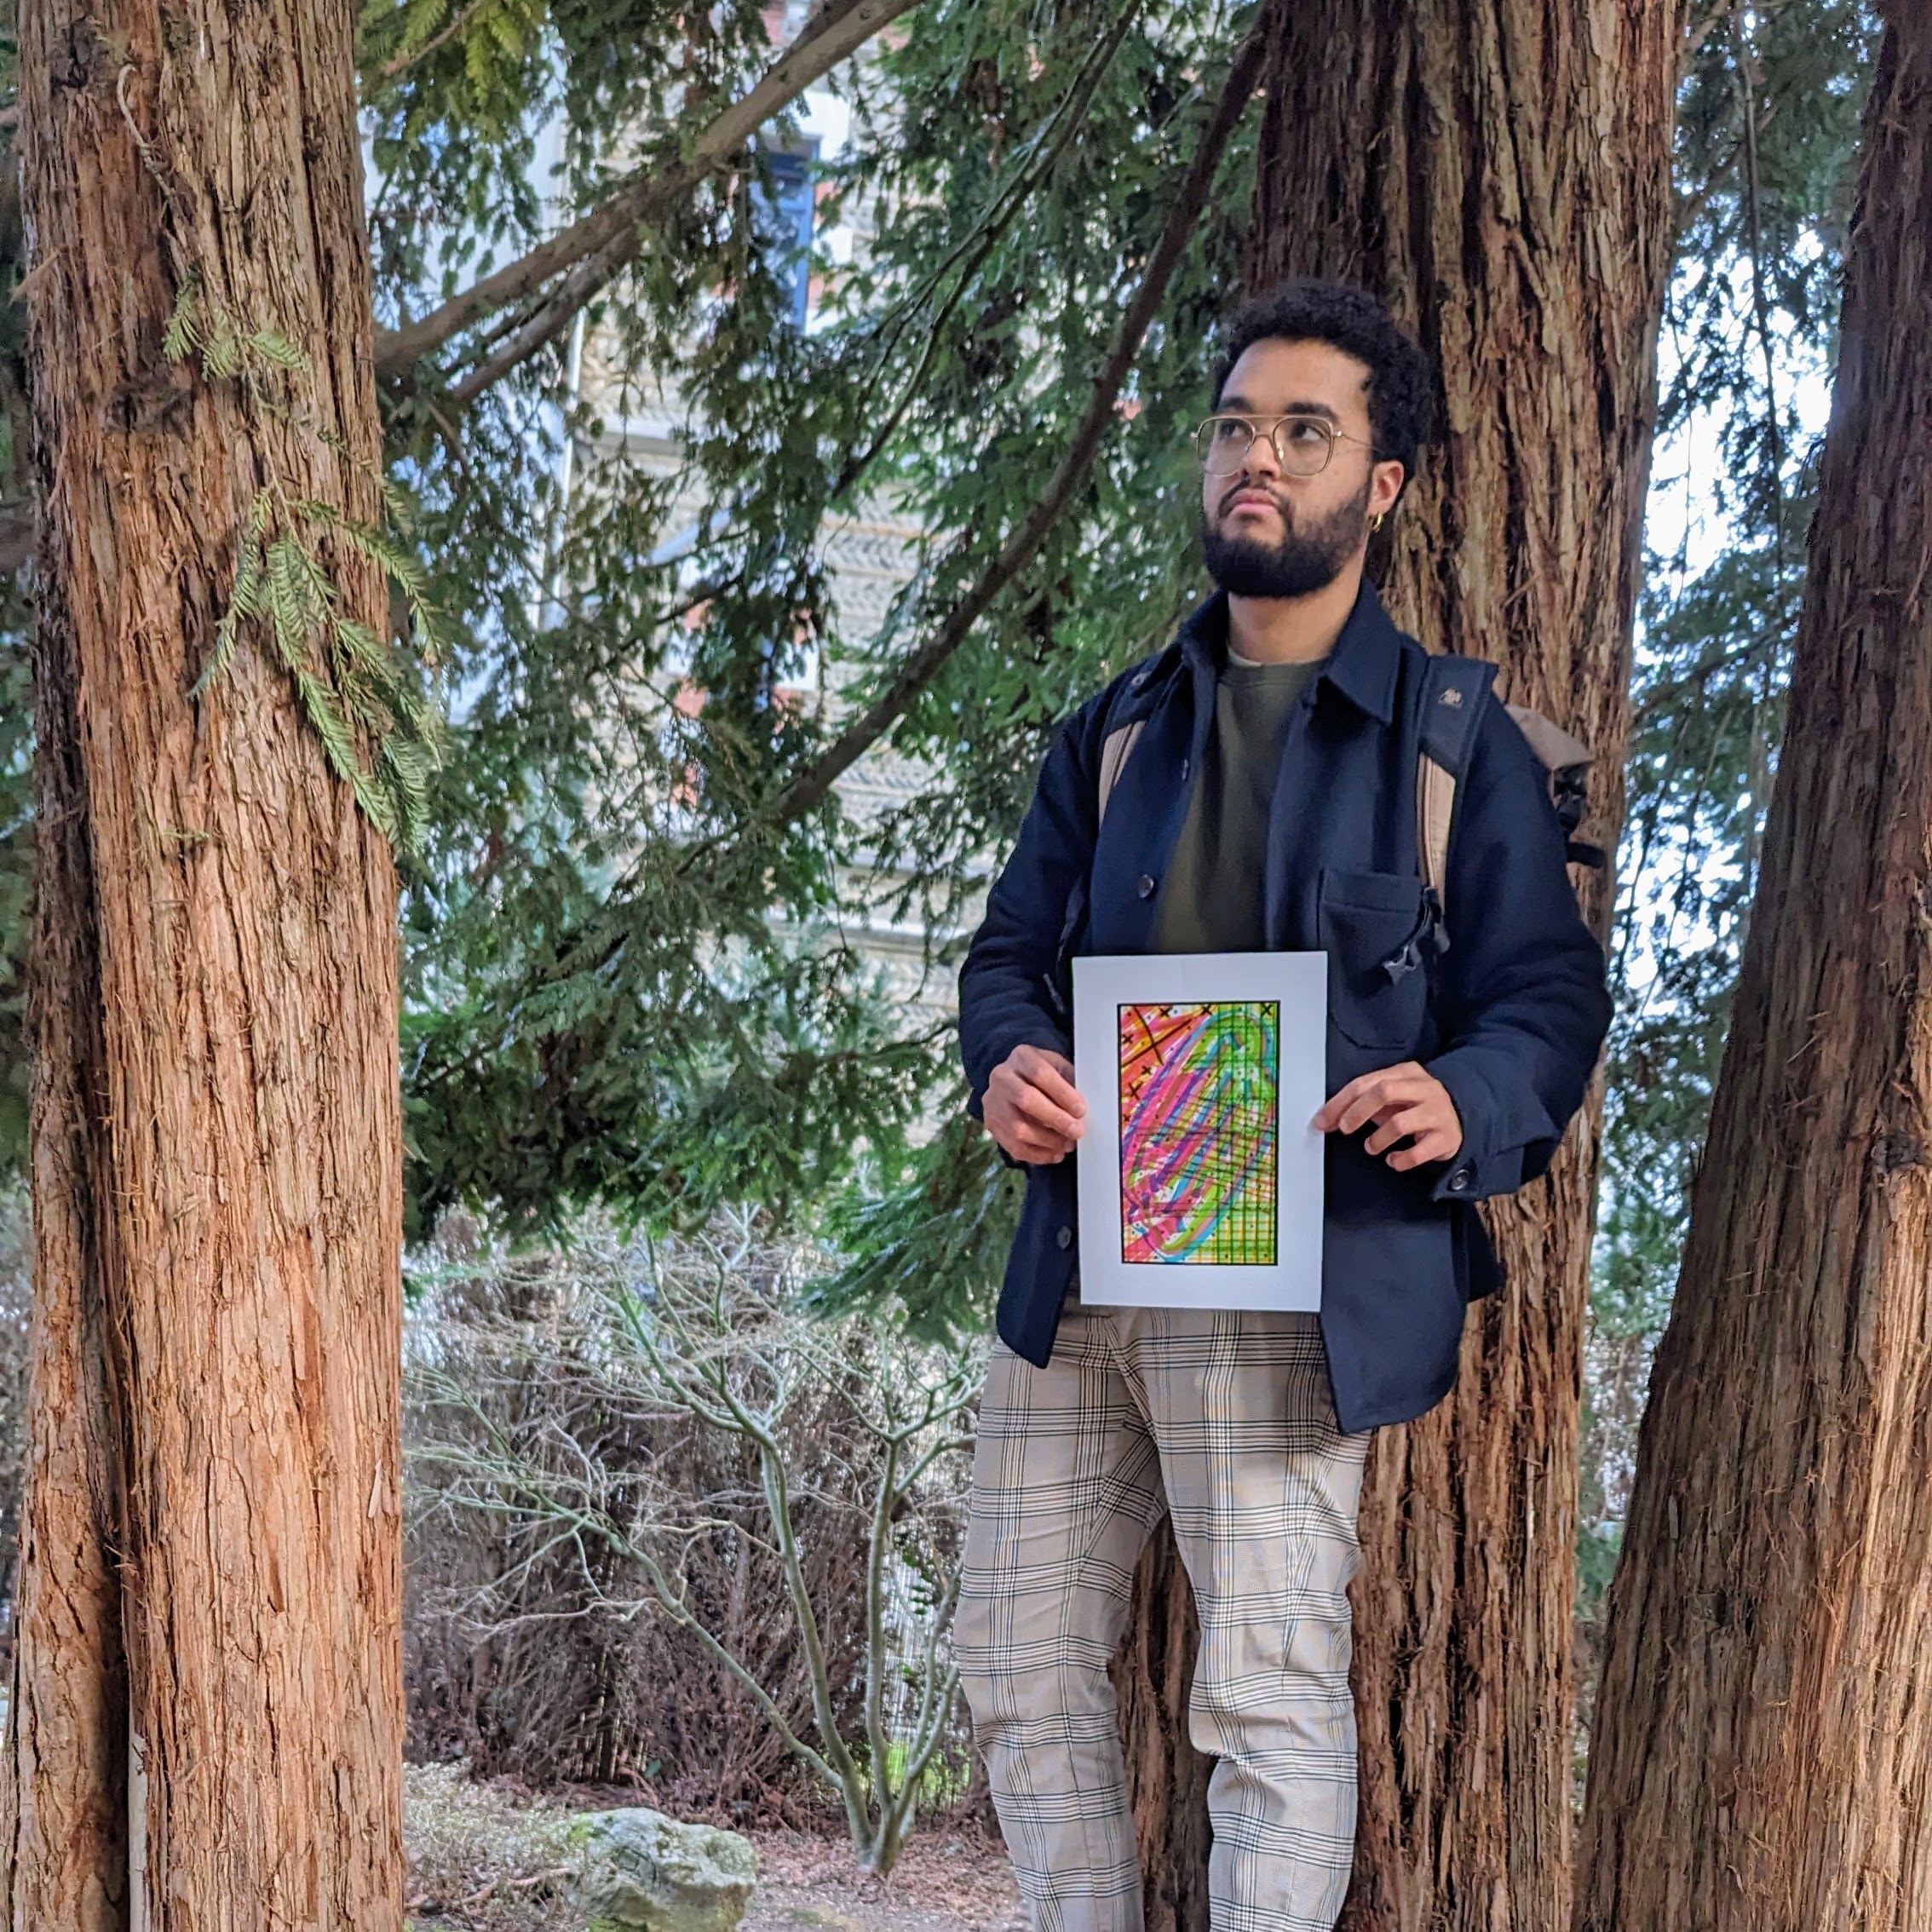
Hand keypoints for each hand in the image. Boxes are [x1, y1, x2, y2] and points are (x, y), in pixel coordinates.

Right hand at [983, 1045, 1086, 1165]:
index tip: (1081, 1110)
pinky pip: (1012, 1145)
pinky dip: (1036, 1154)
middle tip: (1077, 1131)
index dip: (1062, 1094)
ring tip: (1067, 1144)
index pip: (1040, 1074)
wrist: (1014, 1081)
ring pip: (1017, 1127)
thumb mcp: (1057, 1067)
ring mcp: (993, 1102)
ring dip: (1047, 1141)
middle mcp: (1002, 1077)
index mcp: (1021, 1057)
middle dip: (1055, 1119)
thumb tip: (1082, 1108)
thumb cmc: (1042, 1076)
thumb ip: (1070, 1082)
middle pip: (1026, 1099)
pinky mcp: (991, 1124)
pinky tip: (1054, 1154)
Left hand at [1313, 1061, 1462, 1171]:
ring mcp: (1438, 1112)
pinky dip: (1401, 1159)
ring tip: (1371, 1147)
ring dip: (1378, 1139)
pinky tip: (1393, 1161)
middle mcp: (1425, 1088)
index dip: (1340, 1102)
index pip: (1366, 1082)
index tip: (1323, 1119)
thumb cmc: (1416, 1107)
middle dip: (1357, 1112)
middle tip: (1345, 1129)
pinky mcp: (1447, 1138)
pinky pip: (1419, 1151)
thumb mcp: (1392, 1098)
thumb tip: (1329, 1118)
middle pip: (1383, 1092)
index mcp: (1406, 1073)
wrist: (1463, 1118)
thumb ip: (1363, 1103)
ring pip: (1400, 1123)